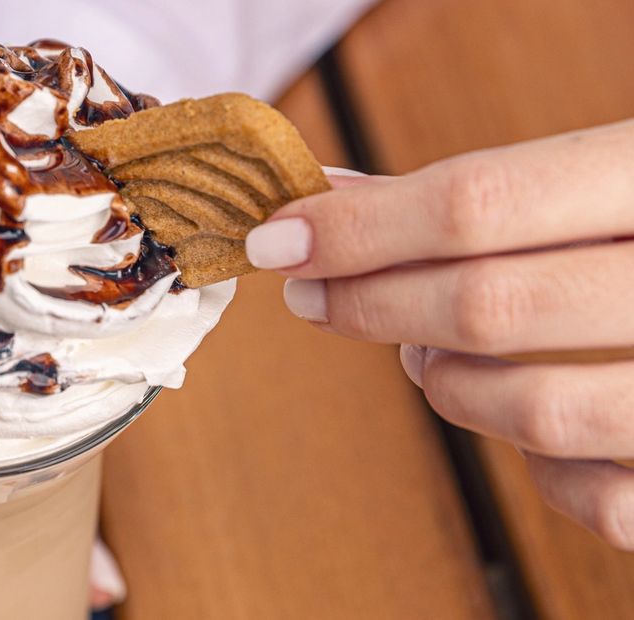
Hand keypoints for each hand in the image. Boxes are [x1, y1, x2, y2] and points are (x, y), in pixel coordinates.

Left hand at [245, 120, 633, 549]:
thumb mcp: (613, 177)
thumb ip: (486, 190)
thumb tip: (331, 198)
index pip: (481, 203)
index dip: (359, 228)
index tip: (278, 239)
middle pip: (488, 305)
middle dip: (373, 304)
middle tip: (314, 295)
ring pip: (535, 410)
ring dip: (447, 385)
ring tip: (424, 352)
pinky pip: (597, 495)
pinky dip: (535, 463)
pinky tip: (524, 416)